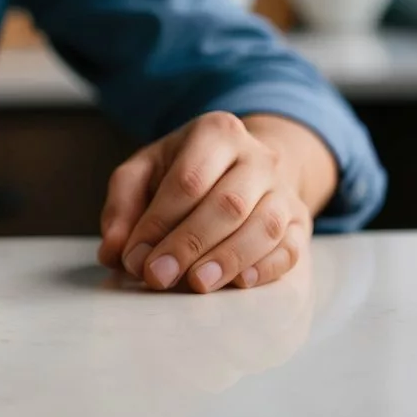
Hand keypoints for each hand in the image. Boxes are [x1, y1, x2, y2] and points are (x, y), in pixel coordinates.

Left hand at [97, 111, 332, 292]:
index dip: (160, 222)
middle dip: (189, 244)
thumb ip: (122, 206)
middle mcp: (258, 156)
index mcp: (215, 131)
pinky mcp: (301, 221)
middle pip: (228, 204)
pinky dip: (265, 268)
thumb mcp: (144, 171)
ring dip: (228, 260)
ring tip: (196, 284)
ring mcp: (284, 189)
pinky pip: (292, 248)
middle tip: (159, 277)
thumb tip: (114, 251)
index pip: (187, 181)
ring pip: (265, 226)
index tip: (135, 257)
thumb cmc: (183, 169)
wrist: (242, 164)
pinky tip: (238, 283)